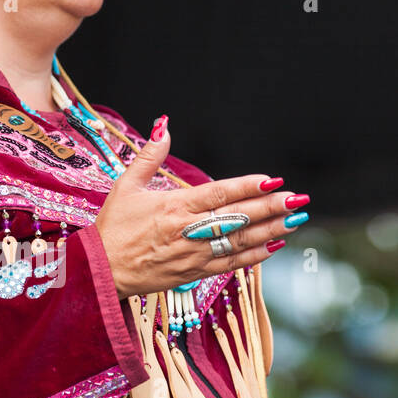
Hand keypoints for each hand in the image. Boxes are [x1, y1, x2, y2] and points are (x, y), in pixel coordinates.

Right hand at [93, 117, 310, 299]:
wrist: (101, 271)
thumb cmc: (113, 228)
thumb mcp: (126, 186)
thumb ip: (150, 155)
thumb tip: (164, 125)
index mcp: (173, 207)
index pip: (218, 194)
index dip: (248, 186)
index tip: (272, 180)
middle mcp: (187, 231)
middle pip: (237, 218)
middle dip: (270, 208)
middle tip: (297, 199)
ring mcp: (193, 254)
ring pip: (240, 242)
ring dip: (270, 230)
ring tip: (295, 219)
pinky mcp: (193, 272)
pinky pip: (231, 264)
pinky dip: (255, 256)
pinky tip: (275, 245)